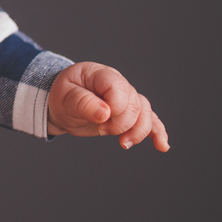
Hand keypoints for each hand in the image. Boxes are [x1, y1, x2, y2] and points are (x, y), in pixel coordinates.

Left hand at [47, 62, 168, 150]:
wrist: (60, 104)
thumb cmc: (61, 96)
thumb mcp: (64, 97)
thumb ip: (82, 102)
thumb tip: (105, 113)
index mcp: (101, 75)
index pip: (120, 89)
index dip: (115, 108)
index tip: (99, 120)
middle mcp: (118, 84)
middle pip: (135, 104)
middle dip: (121, 123)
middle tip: (101, 131)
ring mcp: (126, 99)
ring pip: (145, 113)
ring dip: (138, 132)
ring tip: (123, 144)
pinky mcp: (128, 114)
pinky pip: (149, 120)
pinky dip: (157, 132)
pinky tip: (162, 146)